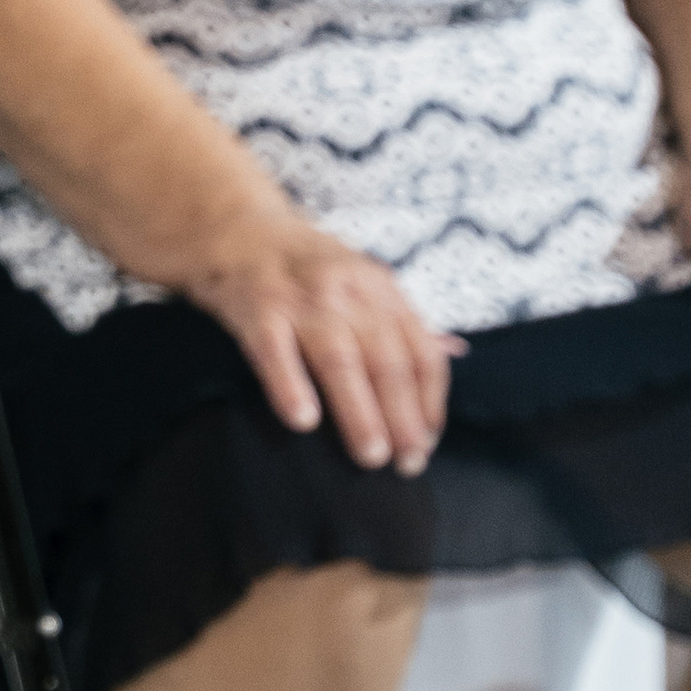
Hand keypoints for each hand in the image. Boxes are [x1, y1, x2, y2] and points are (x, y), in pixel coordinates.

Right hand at [189, 214, 459, 474]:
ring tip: (372, 455)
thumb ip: (400, 318)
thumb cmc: (303, 265)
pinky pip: (275, 351)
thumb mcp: (361, 277)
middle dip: (404, 417)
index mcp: (378, 287)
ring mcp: (300, 299)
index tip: (427, 443)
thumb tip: (455, 352)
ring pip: (340, 360)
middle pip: (387, 360)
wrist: (234, 227)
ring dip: (360, 412)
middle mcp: (346, 291)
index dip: (430, 401)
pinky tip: (303, 420)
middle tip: (409, 463)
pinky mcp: (256, 308)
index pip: (420, 350)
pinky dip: (290, 385)